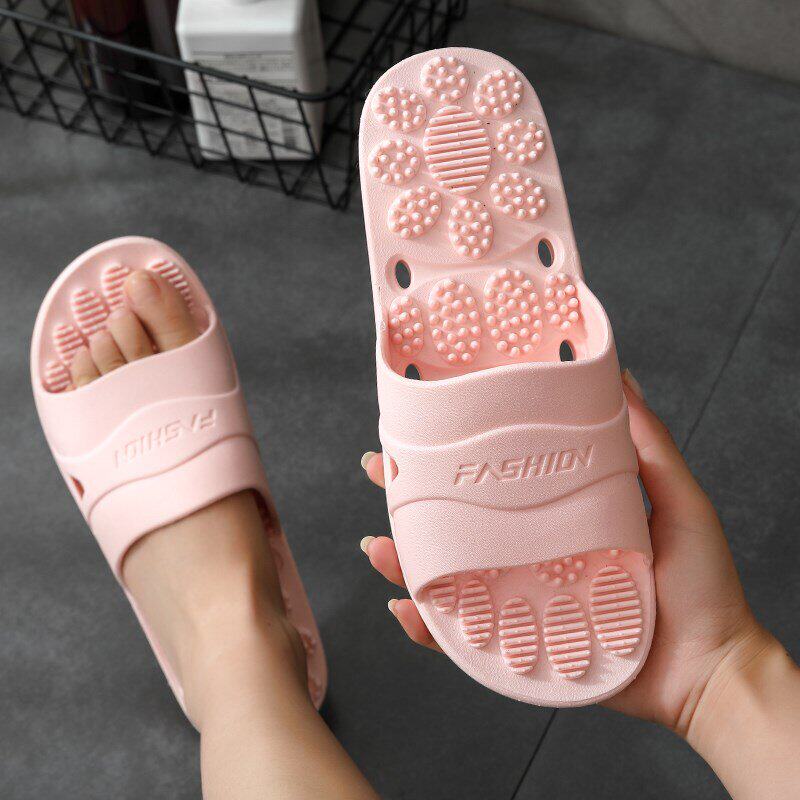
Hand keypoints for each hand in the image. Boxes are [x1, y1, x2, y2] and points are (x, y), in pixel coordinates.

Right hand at [358, 370, 771, 733]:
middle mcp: (534, 554)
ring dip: (406, 560)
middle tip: (378, 471)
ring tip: (378, 545)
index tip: (426, 426)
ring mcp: (524, 599)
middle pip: (463, 522)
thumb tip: (623, 378)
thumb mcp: (677, 501)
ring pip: (451, 576)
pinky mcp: (523, 645)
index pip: (500, 479)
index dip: (461, 454)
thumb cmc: (702, 586)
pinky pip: (466, 638)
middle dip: (413, 497)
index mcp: (560, 517)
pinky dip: (429, 628)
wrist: (711, 672)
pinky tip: (402, 610)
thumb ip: (650, 445)